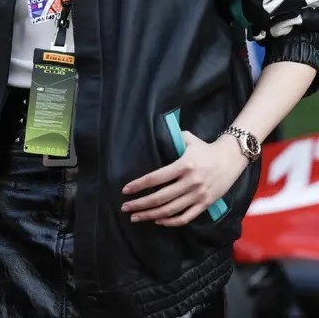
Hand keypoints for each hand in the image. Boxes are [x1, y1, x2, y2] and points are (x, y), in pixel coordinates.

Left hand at [121, 132, 248, 225]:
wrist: (231, 158)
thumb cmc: (206, 148)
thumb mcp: (188, 139)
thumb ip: (172, 138)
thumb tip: (155, 135)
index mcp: (184, 165)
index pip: (156, 178)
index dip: (139, 185)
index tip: (126, 190)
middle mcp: (191, 182)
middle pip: (160, 198)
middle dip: (140, 204)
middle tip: (125, 208)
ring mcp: (198, 195)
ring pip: (170, 210)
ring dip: (151, 215)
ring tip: (136, 217)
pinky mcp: (205, 204)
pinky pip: (186, 217)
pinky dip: (170, 222)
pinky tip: (158, 220)